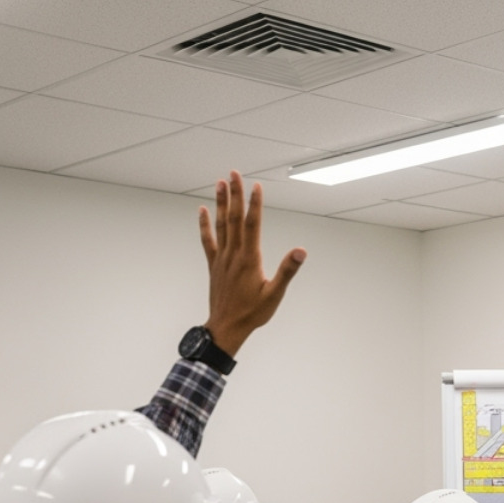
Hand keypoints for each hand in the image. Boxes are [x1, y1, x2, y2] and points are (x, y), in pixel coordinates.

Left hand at [199, 171, 305, 355]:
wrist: (226, 327)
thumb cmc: (252, 313)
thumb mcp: (275, 294)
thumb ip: (287, 271)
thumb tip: (301, 252)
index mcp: (249, 259)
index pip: (252, 224)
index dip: (254, 204)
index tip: (255, 186)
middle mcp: (234, 254)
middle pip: (233, 218)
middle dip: (234, 194)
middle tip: (233, 174)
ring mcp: (222, 258)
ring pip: (220, 224)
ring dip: (220, 203)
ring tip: (220, 183)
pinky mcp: (214, 264)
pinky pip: (208, 240)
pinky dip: (204, 224)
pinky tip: (202, 211)